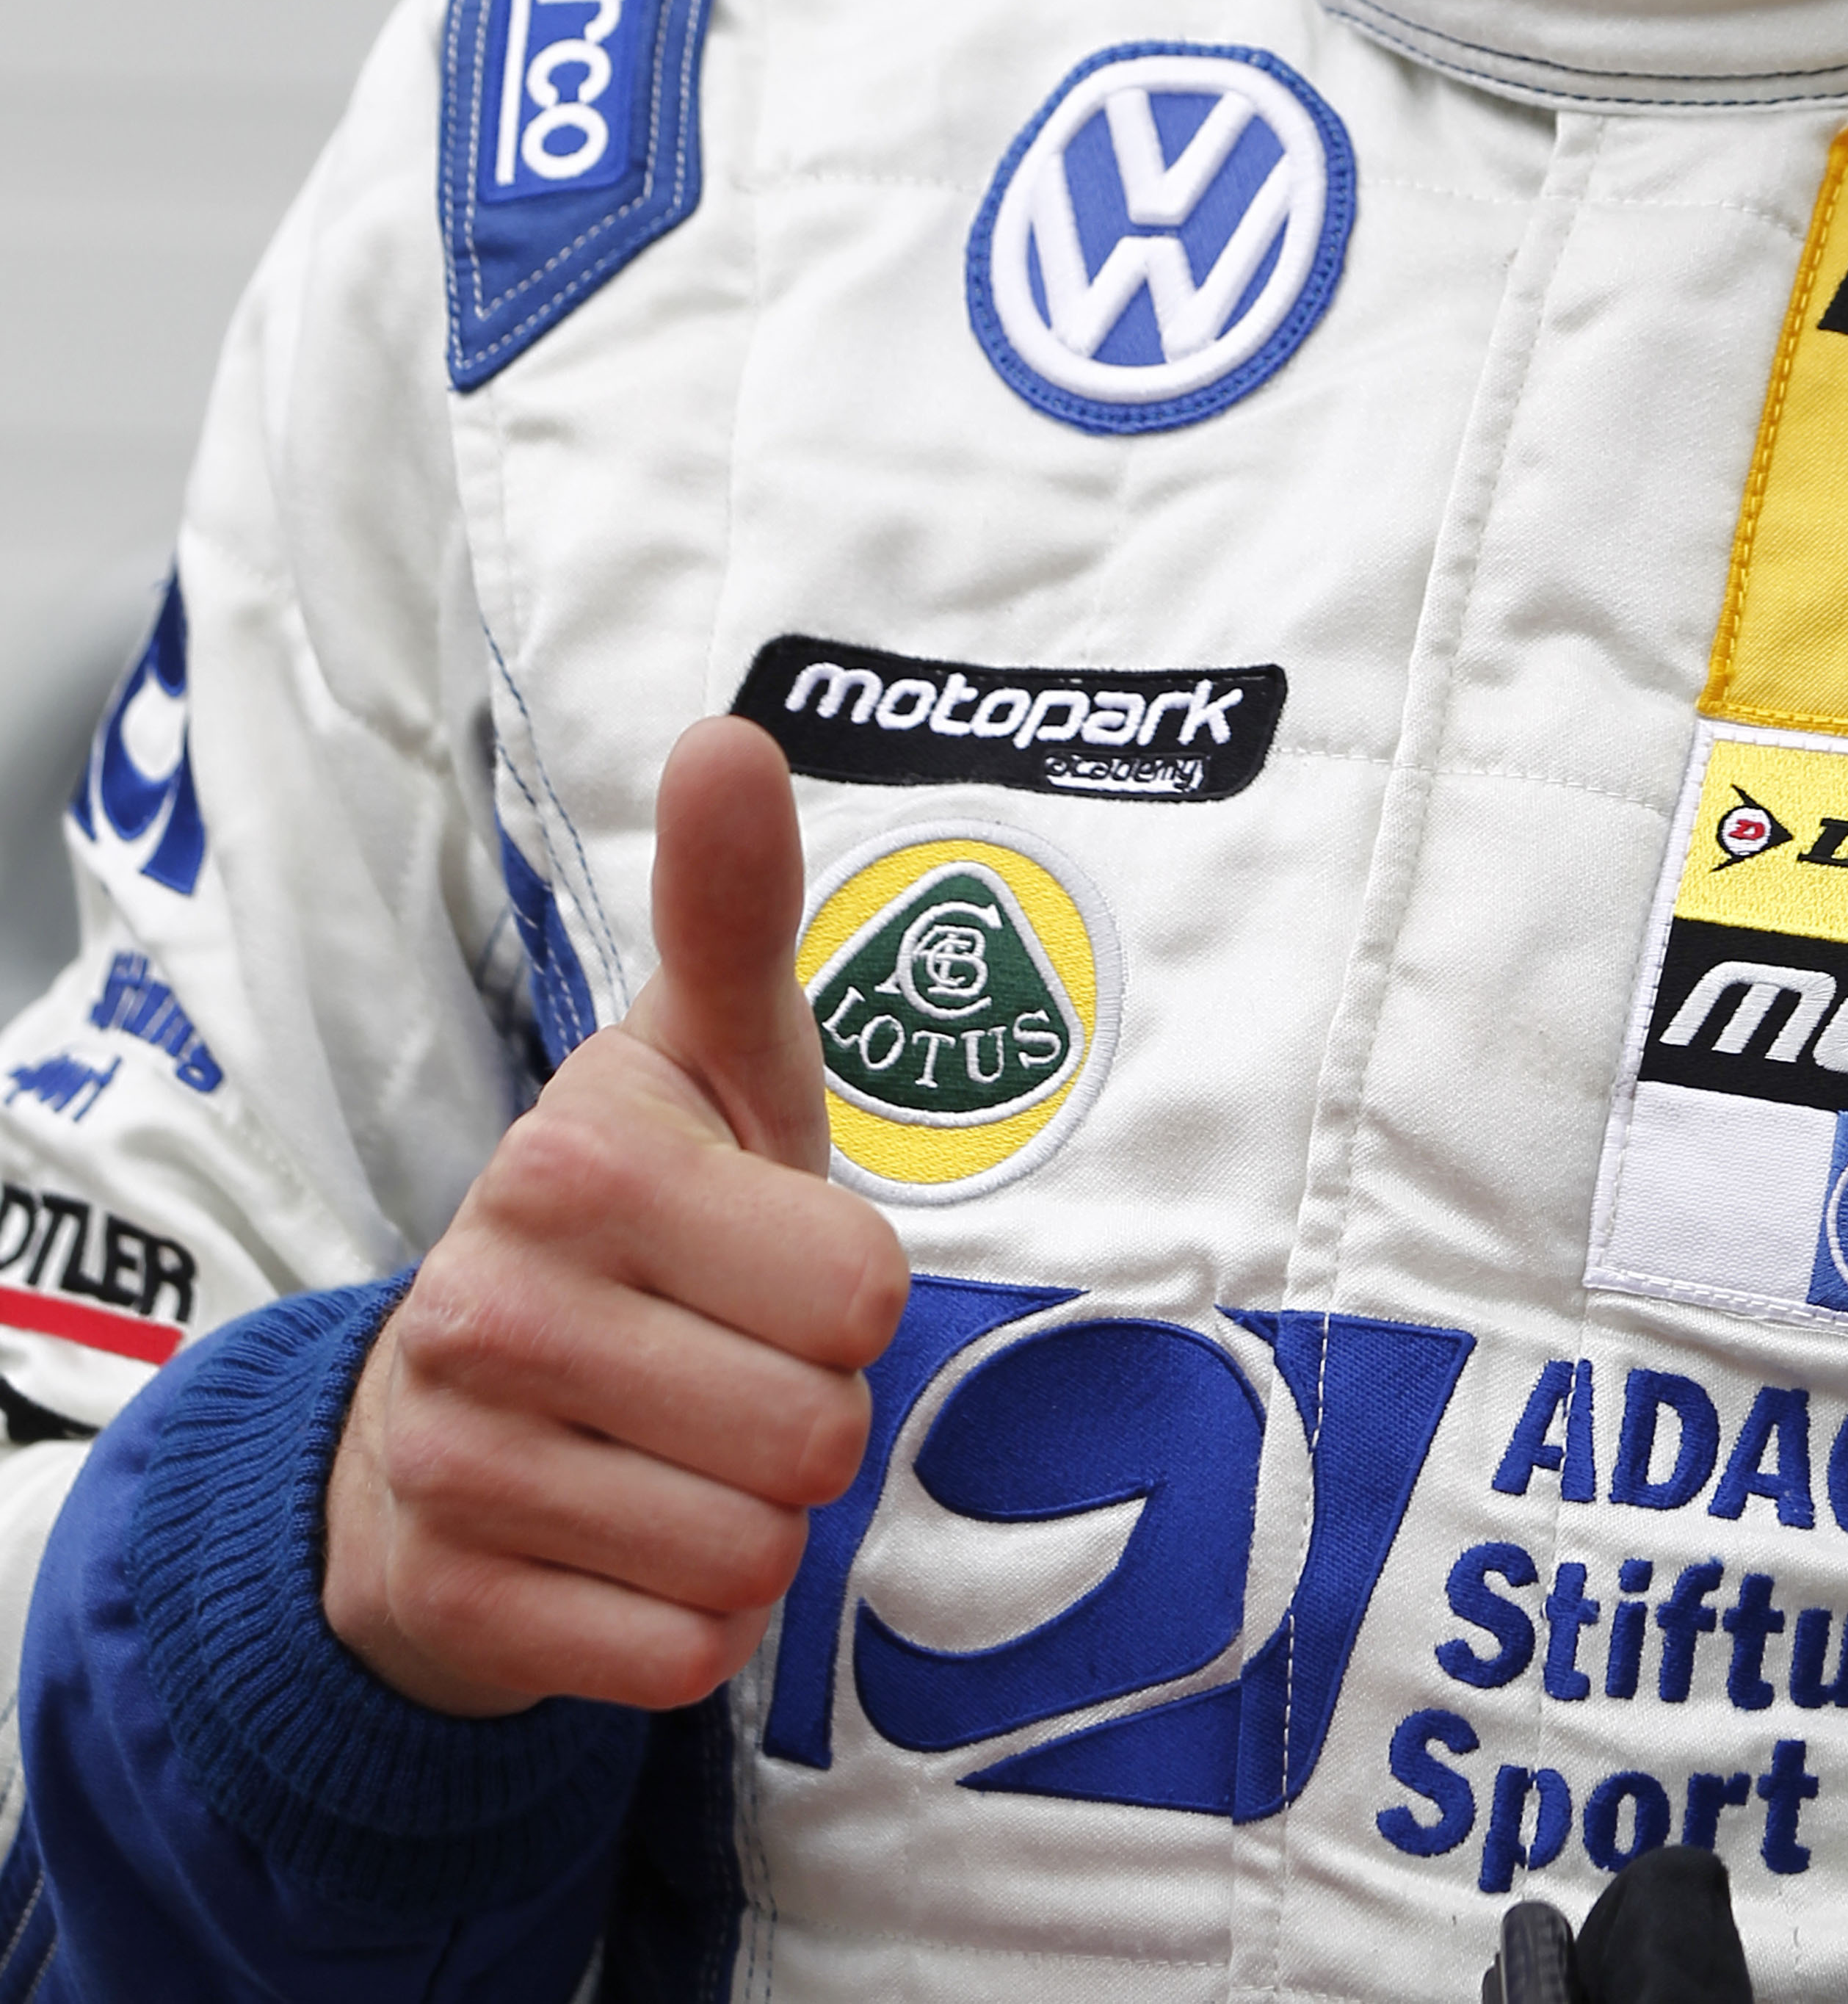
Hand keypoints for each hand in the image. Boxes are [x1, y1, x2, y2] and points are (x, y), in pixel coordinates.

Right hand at [322, 716, 909, 1718]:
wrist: (442, 1413)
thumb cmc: (637, 1218)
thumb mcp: (705, 1060)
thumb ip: (733, 910)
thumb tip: (730, 733)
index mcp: (581, 1153)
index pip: (861, 1289)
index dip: (846, 1290)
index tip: (763, 1260)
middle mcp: (494, 1295)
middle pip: (817, 1433)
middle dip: (807, 1416)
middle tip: (725, 1368)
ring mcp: (453, 1454)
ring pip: (750, 1555)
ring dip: (750, 1523)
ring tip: (675, 1451)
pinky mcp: (445, 1597)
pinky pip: (676, 1657)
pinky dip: (684, 1627)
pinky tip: (622, 1545)